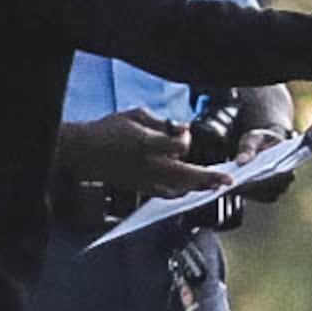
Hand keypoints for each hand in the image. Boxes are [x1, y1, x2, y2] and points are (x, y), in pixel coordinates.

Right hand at [58, 109, 223, 195]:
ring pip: (178, 188)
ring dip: (199, 187)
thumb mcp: (135, 115)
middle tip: (227, 180)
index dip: (184, 141)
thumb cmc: (108, 130)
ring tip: (216, 185)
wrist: (83, 153)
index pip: (176, 146)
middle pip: (183, 174)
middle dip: (208, 178)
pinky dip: (182, 193)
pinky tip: (193, 189)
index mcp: (144, 143)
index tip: (183, 134)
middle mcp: (146, 165)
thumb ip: (162, 123)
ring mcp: (143, 180)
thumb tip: (184, 130)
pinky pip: (166, 194)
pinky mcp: (140, 188)